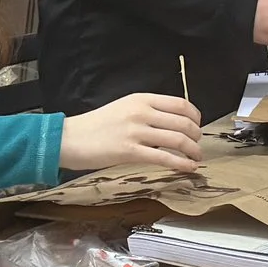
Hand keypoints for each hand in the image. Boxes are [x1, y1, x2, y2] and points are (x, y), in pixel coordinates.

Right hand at [60, 93, 202, 173]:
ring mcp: (136, 131)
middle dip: (197, 136)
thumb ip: (146, 112)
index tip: (197, 126)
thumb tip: (171, 123)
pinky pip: (164, 158)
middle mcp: (141, 112)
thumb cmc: (95, 126)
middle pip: (183, 122)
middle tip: (198, 145)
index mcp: (141, 99)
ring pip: (178, 139)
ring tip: (196, 158)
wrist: (69, 138)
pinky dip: (181, 164)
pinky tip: (188, 168)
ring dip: (193, 150)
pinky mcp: (130, 151)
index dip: (195, 117)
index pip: (180, 104)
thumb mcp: (123, 108)